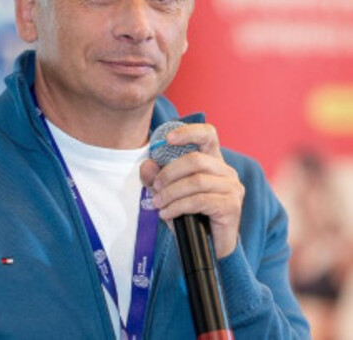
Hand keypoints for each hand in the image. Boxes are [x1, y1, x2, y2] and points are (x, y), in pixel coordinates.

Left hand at [141, 123, 244, 258]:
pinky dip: (178, 206)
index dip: (188, 132)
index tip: (167, 138)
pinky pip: (200, 201)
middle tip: (155, 186)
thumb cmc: (190, 215)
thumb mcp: (168, 193)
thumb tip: (147, 165)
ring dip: (171, 192)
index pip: (207, 134)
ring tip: (158, 203)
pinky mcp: (232, 206)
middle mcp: (226, 171)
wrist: (208, 248)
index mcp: (213, 161)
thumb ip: (156, 178)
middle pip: (196, 159)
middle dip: (169, 172)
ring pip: (196, 181)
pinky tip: (167, 214)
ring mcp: (232, 188)